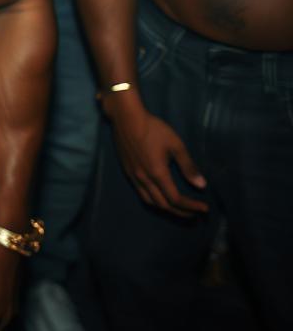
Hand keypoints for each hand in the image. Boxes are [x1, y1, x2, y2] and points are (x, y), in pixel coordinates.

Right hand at [107, 97, 207, 216]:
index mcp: (158, 173)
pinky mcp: (128, 171)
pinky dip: (154, 201)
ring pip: (151, 202)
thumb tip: (202, 185)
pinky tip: (160, 196)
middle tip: (195, 212)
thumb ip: (188, 166)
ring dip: (167, 209)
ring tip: (179, 209)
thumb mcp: (175, 144)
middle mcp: (144, 179)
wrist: (126, 117)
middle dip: (181, 212)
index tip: (204, 208)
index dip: (192, 206)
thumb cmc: (153, 128)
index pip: (176, 199)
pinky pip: (141, 193)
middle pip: (164, 205)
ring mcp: (134, 176)